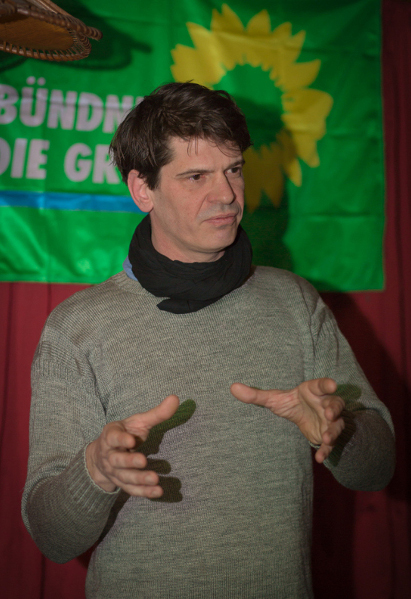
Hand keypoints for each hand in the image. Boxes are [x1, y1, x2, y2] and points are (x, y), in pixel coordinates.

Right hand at [86, 395, 178, 496]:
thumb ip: (156, 413)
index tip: (131, 440)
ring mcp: (115, 472)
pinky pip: (132, 489)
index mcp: (111, 436)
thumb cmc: (125, 433)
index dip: (121, 440)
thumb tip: (176, 398)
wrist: (103, 455)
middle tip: (143, 460)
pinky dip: (144, 492)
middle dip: (129, 461)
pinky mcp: (123, 483)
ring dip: (139, 479)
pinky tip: (158, 491)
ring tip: (154, 479)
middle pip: (117, 460)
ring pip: (125, 477)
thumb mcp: (137, 422)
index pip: (113, 437)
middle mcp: (110, 455)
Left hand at [230, 378, 344, 463]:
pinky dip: (326, 451)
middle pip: (335, 404)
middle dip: (333, 409)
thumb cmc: (292, 402)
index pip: (322, 385)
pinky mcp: (328, 434)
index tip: (332, 385)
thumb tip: (232, 387)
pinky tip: (320, 459)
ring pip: (336, 424)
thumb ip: (255, 395)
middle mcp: (325, 403)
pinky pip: (331, 444)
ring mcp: (329, 420)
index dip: (327, 384)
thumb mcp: (274, 399)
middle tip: (329, 414)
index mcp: (313, 391)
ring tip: (326, 438)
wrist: (305, 416)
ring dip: (333, 431)